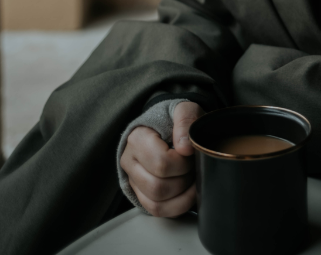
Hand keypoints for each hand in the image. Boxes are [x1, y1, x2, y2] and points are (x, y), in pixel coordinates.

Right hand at [120, 101, 203, 216]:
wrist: (168, 127)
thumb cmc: (175, 120)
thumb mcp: (184, 109)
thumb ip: (185, 120)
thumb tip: (185, 148)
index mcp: (137, 138)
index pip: (161, 163)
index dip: (183, 163)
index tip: (190, 153)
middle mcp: (129, 161)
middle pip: (158, 187)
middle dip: (184, 180)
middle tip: (192, 166)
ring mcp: (133, 179)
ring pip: (157, 202)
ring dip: (181, 194)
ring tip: (189, 177)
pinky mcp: (140, 194)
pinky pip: (157, 211)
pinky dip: (177, 206)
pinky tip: (187, 192)